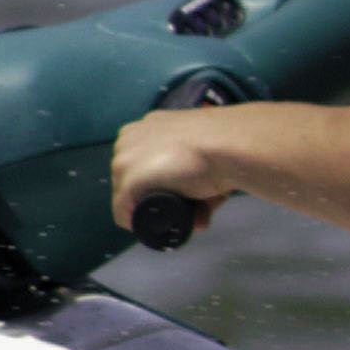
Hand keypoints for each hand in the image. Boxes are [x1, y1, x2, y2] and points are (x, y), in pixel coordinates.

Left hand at [110, 111, 232, 236]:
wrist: (227, 146)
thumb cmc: (223, 144)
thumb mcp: (207, 158)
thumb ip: (199, 182)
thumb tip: (201, 218)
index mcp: (148, 124)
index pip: (138, 156)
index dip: (150, 177)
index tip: (168, 191)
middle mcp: (129, 138)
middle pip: (127, 173)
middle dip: (145, 192)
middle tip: (172, 205)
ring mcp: (125, 159)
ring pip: (123, 191)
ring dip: (141, 205)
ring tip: (166, 215)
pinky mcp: (129, 180)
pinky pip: (122, 208)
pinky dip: (131, 220)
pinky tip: (142, 226)